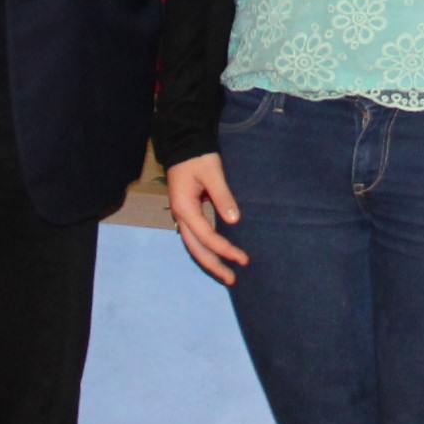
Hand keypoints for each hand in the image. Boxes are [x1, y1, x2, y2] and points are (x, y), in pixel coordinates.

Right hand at [166, 153, 245, 282]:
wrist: (183, 143)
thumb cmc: (198, 156)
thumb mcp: (212, 172)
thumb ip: (222, 196)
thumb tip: (233, 220)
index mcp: (185, 208)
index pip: (207, 236)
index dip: (225, 249)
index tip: (243, 259)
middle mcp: (181, 215)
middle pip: (196, 248)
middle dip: (214, 265)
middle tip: (232, 280)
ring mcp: (182, 214)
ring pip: (193, 244)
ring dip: (209, 259)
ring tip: (226, 273)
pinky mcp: (187, 211)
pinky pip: (195, 236)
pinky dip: (206, 248)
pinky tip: (216, 255)